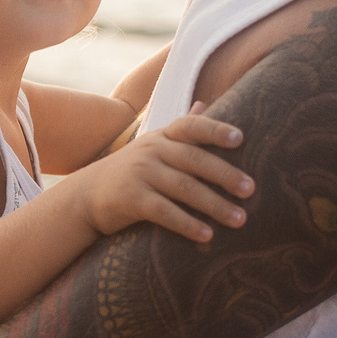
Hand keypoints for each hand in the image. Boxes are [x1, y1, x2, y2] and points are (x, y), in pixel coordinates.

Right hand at [63, 112, 249, 242]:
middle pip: (194, 159)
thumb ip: (181, 130)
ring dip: (214, 205)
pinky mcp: (131, 199)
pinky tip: (207, 235)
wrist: (86, 195)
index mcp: (162, 136)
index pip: (191, 126)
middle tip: (251, 189)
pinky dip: (187, 224)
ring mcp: (140, 174)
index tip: (241, 138)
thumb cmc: (131, 171)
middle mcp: (152, 150)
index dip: (215, 130)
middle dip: (225, 174)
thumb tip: (206, 103)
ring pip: (184, 188)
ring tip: (239, 219)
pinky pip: (164, 212)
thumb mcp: (153, 145)